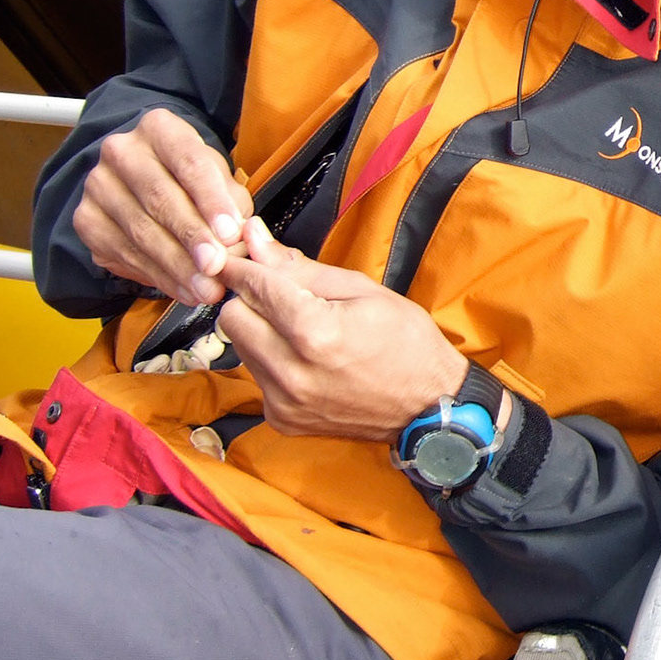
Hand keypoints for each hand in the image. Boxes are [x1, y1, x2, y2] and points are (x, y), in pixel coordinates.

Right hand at [72, 108, 252, 304]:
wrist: (143, 180)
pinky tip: (183, 290)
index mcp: (160, 128)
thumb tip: (234, 242)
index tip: (230, 232)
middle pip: (160, 198)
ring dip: (177, 266)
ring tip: (206, 288)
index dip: (210, 199)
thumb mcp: (219, 178)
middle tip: (217, 268)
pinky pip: (123, 254)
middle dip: (192, 237)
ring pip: (140, 230)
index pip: (188, 161)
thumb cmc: (192, 178)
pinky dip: (158, 277)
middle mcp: (121, 151)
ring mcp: (98, 185)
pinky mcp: (86, 220)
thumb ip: (230, 204)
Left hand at [217, 218, 469, 441]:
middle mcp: (292, 372)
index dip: (241, 265)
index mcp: (315, 332)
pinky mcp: (282, 419)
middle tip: (275, 291)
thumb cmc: (406, 341)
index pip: (253, 287)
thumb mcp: (362, 290)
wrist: (428, 405)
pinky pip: (256, 376)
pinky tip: (303, 356)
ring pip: (239, 347)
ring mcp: (284, 401)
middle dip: (248, 298)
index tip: (235, 254)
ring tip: (297, 325)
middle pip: (232, 318)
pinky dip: (271, 359)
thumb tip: (257, 240)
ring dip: (258, 329)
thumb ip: (301, 268)